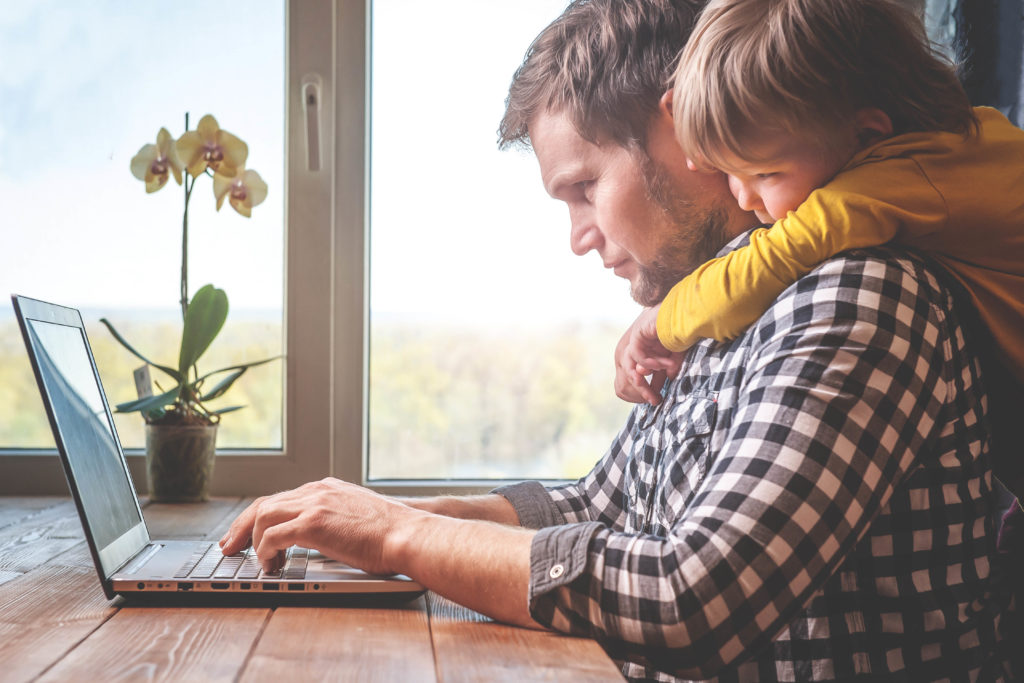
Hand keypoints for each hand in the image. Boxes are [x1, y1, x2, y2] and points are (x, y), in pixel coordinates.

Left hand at [219, 477, 418, 574]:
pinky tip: (271, 565)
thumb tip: (319, 539)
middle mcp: (317, 490)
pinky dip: (266, 552)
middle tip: (229, 547)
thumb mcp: (358, 516)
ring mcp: (315, 504)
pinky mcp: (314, 523)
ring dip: (255, 543)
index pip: (281, 498)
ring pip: (263, 516)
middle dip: (241, 527)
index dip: (258, 517)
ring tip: (260, 563)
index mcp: (327, 488)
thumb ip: (335, 518)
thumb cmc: (392, 533)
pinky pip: (273, 536)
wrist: (408, 533)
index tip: (245, 534)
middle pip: (264, 503)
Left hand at [614, 306, 682, 405]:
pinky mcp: (638, 334)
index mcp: (647, 352)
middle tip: (655, 401)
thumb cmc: (682, 331)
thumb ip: (668, 367)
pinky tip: (663, 365)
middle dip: (642, 389)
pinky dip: (650, 363)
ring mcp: (637, 340)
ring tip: (654, 391)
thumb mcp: (676, 356)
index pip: (641, 375)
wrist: (684, 311)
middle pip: (630, 373)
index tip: (658, 400)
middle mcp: (639, 347)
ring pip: (630, 366)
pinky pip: (637, 354)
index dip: (648, 388)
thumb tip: (668, 380)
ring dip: (642, 381)